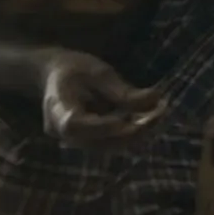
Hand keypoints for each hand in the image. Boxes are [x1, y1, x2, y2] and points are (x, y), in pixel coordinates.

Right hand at [40, 51, 168, 151]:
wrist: (53, 76)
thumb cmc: (74, 69)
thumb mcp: (98, 72)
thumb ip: (123, 90)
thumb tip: (156, 99)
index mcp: (57, 108)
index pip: (75, 125)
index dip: (102, 127)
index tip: (128, 120)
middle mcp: (60, 132)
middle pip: (97, 141)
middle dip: (132, 130)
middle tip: (160, 112)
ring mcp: (72, 141)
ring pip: (107, 146)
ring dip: (135, 134)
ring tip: (159, 113)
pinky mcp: (85, 143)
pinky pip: (108, 143)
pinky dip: (129, 134)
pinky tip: (147, 119)